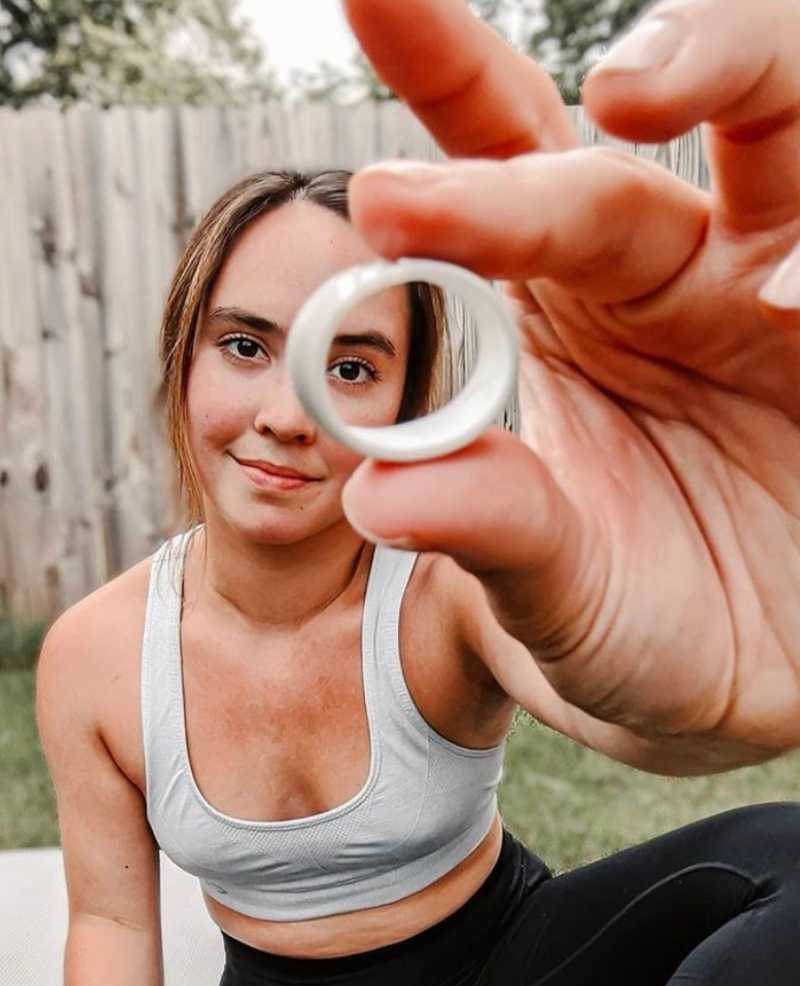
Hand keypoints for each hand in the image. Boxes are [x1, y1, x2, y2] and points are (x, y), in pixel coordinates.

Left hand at [339, 0, 799, 755]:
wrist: (743, 692)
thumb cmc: (635, 634)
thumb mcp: (553, 599)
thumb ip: (489, 534)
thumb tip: (381, 494)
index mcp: (562, 309)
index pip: (498, 164)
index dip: (441, 69)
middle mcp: (666, 274)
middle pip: (641, 135)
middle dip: (633, 67)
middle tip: (606, 87)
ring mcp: (773, 293)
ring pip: (786, 130)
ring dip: (742, 79)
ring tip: (660, 97)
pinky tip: (795, 298)